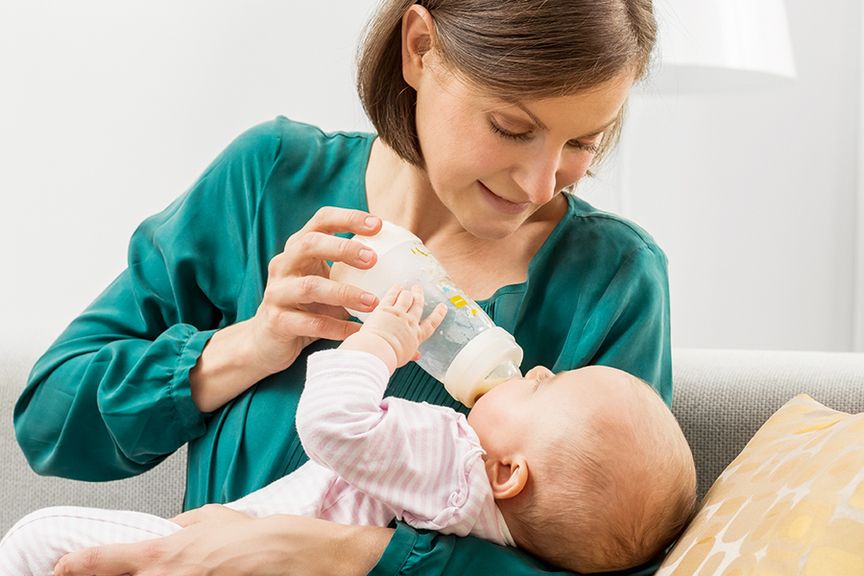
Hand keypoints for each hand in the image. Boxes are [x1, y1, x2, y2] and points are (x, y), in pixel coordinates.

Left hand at [53, 504, 391, 575]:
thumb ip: (181, 525)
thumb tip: (162, 531)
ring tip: (172, 570)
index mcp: (170, 553)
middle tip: (109, 572)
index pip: (107, 561)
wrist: (302, 559)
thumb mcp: (216, 517)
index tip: (64, 566)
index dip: (78, 564)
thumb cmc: (263, 537)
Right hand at [248, 207, 384, 374]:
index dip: (348, 218)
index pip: (321, 221)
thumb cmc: (307, 306)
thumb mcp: (327, 281)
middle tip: (373, 259)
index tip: (378, 224)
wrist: (268, 341)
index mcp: (299, 248)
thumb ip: (351, 271)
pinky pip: (310, 323)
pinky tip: (357, 331)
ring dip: (345, 294)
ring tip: (373, 302)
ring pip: (309, 287)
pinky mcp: (276, 321)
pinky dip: (337, 327)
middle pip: (309, 245)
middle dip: (343, 248)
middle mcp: (283, 264)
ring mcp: (277, 293)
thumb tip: (402, 267)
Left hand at [342, 284, 446, 371]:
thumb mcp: (404, 357)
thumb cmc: (390, 358)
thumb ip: (411, 353)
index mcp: (416, 336)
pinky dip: (395, 290)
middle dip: (419, 296)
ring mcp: (398, 313)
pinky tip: (397, 286)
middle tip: (419, 289)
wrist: (379, 350)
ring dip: (408, 292)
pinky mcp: (385, 308)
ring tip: (407, 288)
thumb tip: (417, 356)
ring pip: (407, 298)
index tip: (442, 307)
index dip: (438, 314)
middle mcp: (410, 322)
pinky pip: (393, 295)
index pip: (431, 323)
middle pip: (418, 305)